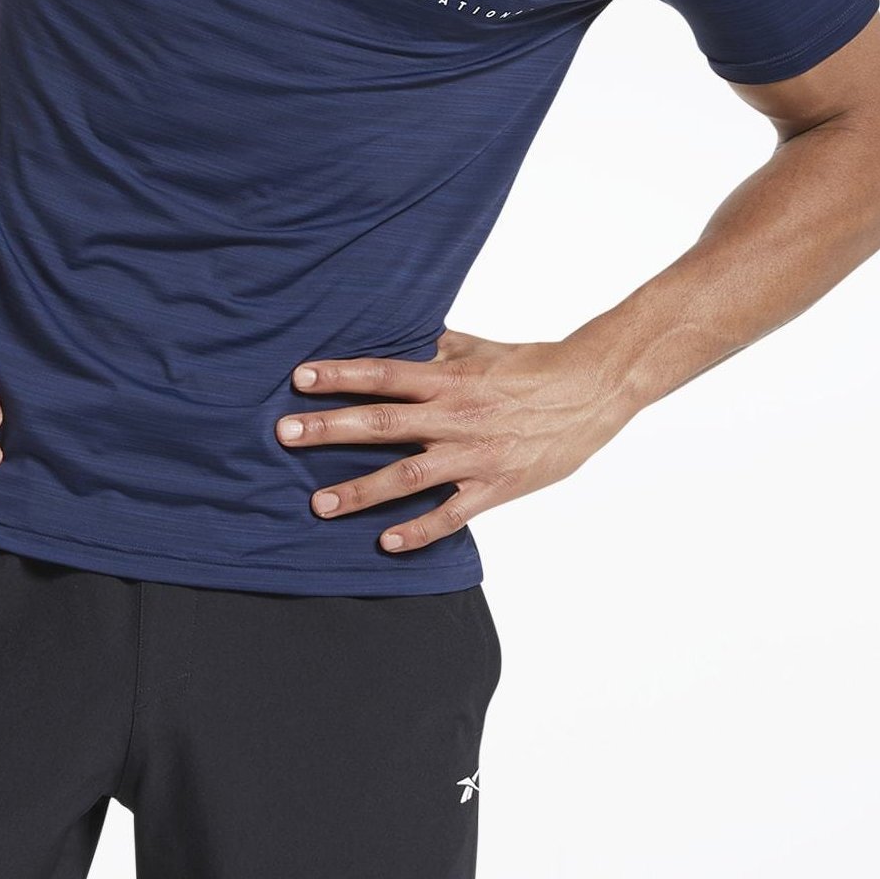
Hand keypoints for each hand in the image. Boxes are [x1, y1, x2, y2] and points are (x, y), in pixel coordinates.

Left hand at [274, 326, 634, 553]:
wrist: (594, 390)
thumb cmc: (534, 365)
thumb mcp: (481, 348)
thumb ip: (437, 347)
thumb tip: (401, 336)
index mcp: (449, 378)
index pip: (384, 373)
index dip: (341, 375)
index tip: (300, 378)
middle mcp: (455, 416)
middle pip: (382, 423)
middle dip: (329, 430)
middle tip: (285, 435)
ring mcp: (475, 455)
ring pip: (408, 476)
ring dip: (360, 490)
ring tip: (318, 504)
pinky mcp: (497, 487)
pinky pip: (452, 514)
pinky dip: (419, 530)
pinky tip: (386, 543)